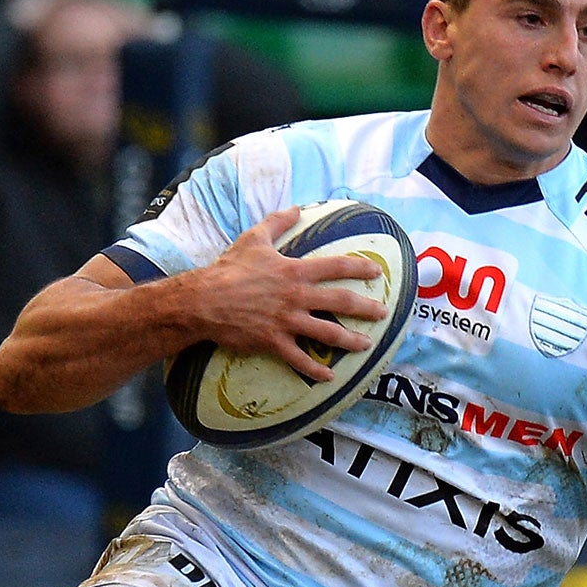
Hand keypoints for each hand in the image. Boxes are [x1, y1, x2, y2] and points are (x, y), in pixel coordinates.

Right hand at [189, 206, 388, 382]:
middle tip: (382, 314)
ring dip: (350, 341)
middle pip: (341, 302)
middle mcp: (297, 296)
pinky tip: (330, 378)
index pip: (337, 267)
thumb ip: (277, 222)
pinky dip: (315, 370)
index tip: (376, 272)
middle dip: (366, 308)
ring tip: (365, 346)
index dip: (360, 268)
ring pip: (328, 334)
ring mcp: (287, 321)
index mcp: (295, 271)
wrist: (204, 300)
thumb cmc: (229, 268)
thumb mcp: (254, 238)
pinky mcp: (274, 341)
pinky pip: (300, 359)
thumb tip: (296, 208)